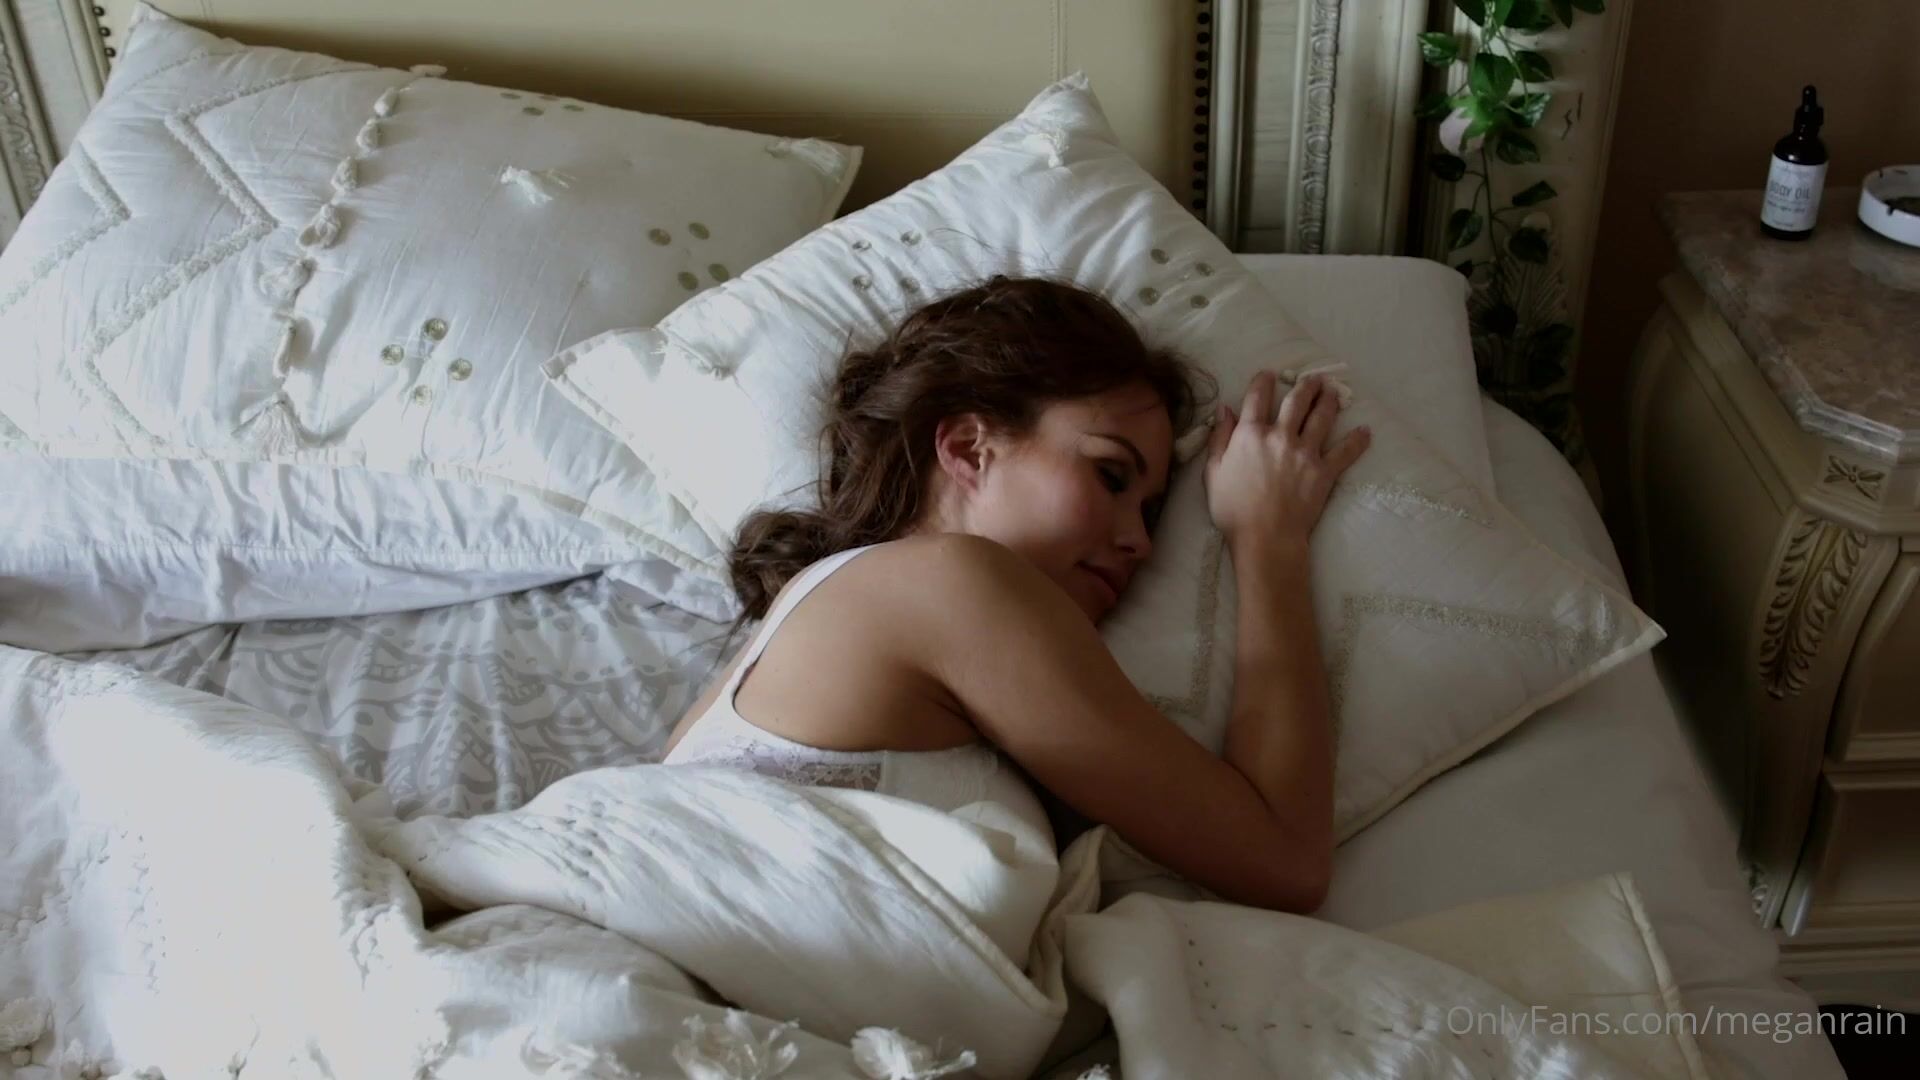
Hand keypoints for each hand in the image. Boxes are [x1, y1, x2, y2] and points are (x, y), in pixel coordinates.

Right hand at [1203, 371, 1369, 557]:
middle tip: (1314, 378)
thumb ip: (1219, 438)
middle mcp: (1280, 436)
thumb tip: (1225, 410)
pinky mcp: (1324, 472)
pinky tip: (1365, 432)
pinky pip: (1345, 452)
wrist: (1264, 537)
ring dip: (1329, 401)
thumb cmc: (1233, 509)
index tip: (1269, 374)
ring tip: (1334, 391)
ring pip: (1321, 418)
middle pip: (1296, 402)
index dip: (1263, 381)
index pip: (1257, 397)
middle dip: (1306, 385)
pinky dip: (1357, 441)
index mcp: (1250, 435)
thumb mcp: (1213, 472)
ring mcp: (1305, 453)